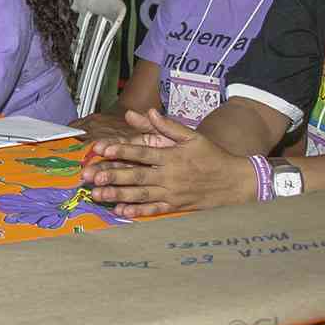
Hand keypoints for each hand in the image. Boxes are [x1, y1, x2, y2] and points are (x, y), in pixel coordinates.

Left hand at [80, 108, 256, 216]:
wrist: (235, 182)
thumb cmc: (211, 156)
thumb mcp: (193, 136)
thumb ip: (168, 126)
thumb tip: (149, 112)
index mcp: (172, 156)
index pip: (142, 153)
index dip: (121, 151)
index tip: (102, 150)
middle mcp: (170, 176)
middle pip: (136, 176)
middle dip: (111, 176)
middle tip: (89, 177)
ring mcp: (172, 193)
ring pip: (140, 195)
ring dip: (117, 195)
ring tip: (97, 195)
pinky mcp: (175, 206)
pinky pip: (154, 210)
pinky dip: (137, 211)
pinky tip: (120, 211)